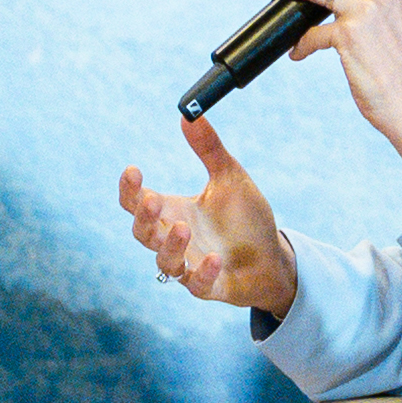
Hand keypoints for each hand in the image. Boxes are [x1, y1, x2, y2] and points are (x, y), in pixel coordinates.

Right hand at [118, 114, 296, 320]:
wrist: (273, 257)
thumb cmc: (246, 219)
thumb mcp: (230, 178)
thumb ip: (209, 149)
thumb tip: (190, 115)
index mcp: (174, 211)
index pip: (135, 202)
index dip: (128, 189)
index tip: (134, 170)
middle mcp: (175, 239)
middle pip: (141, 233)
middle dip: (144, 218)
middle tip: (153, 200)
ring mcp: (190, 264)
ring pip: (164, 262)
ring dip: (169, 246)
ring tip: (184, 229)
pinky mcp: (210, 286)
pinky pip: (196, 285)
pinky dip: (201, 273)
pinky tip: (215, 259)